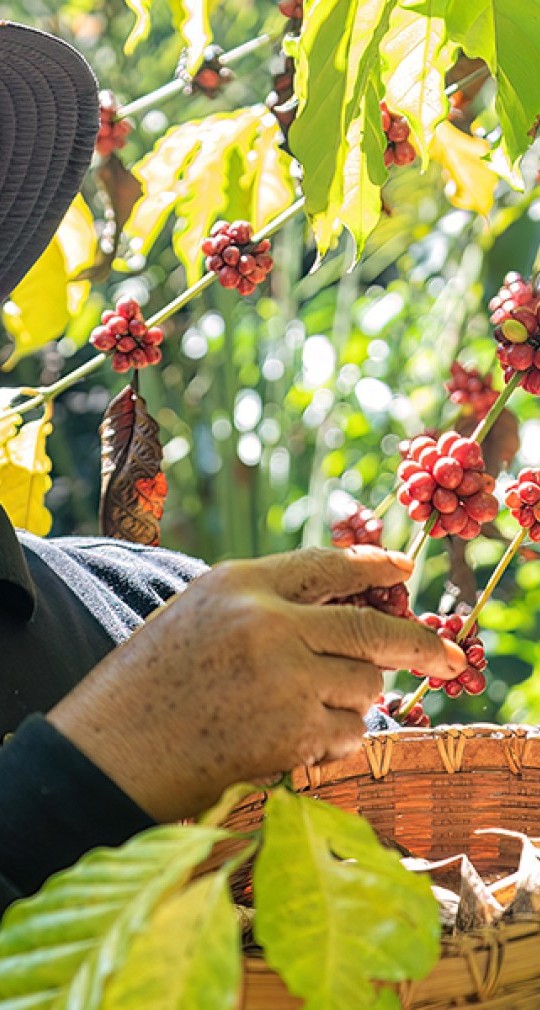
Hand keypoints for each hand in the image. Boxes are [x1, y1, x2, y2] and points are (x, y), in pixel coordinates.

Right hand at [47, 546, 465, 820]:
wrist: (109, 752)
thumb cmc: (147, 685)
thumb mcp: (198, 615)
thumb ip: (264, 606)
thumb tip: (340, 614)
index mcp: (239, 583)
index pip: (327, 565)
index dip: (373, 566)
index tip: (404, 572)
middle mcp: (268, 622)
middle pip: (370, 628)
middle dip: (419, 643)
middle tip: (448, 656)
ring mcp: (283, 678)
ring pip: (365, 685)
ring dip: (357, 700)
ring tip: (314, 710)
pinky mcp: (290, 733)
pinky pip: (349, 732)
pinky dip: (338, 738)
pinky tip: (298, 740)